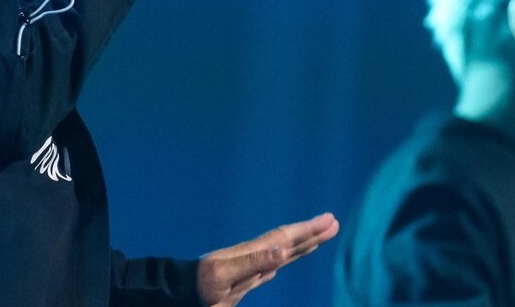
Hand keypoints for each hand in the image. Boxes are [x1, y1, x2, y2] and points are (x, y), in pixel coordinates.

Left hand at [196, 212, 339, 306]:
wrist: (181, 293)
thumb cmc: (201, 286)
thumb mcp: (225, 275)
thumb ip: (253, 262)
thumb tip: (282, 249)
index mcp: (252, 253)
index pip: (285, 238)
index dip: (307, 230)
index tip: (329, 221)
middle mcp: (254, 256)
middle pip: (287, 241)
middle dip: (310, 233)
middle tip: (334, 223)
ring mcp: (249, 266)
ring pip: (282, 251)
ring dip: (301, 244)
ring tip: (319, 237)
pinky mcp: (244, 279)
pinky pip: (271, 265)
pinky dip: (284, 259)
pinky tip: (285, 259)